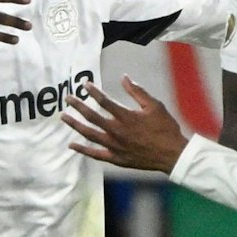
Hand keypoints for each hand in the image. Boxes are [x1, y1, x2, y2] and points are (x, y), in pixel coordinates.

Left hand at [63, 76, 190, 172]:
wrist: (172, 154)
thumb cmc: (165, 128)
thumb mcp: (155, 106)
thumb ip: (138, 92)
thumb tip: (125, 77)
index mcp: (126, 117)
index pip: (104, 101)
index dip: (93, 92)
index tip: (85, 84)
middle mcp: (117, 131)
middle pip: (92, 117)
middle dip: (78, 106)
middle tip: (67, 98)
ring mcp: (115, 146)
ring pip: (90, 135)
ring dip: (75, 125)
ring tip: (64, 117)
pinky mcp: (116, 158)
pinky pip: (95, 154)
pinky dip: (83, 150)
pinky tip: (71, 144)